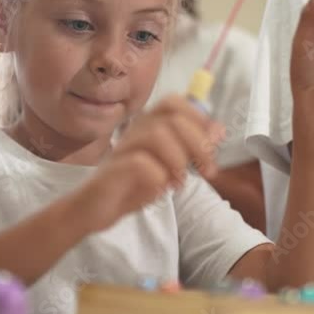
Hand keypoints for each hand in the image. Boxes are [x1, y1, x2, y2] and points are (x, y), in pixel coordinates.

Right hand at [74, 95, 224, 232]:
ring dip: (178, 159)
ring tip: (181, 182)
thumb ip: (191, 149)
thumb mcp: (168, 167)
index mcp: (146, 127)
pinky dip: (158, 177)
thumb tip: (218, 130)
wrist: (94, 210)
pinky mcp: (112, 171)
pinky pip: (140, 163)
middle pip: (171, 119)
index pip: (172, 103)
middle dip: (198, 143)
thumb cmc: (131, 186)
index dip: (198, 117)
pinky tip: (161, 190)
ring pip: (156, 135)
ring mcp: (121, 150)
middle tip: (206, 170)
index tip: (214, 141)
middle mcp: (133, 132)